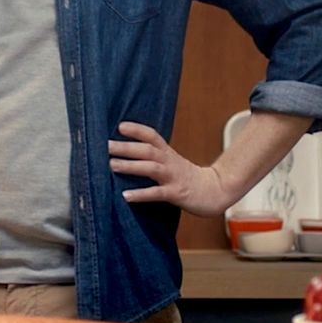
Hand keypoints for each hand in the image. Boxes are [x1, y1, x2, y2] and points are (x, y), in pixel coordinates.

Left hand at [108, 121, 233, 216]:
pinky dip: (141, 194)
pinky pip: (158, 193)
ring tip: (112, 165)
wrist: (216, 191)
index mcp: (168, 154)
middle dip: (127, 147)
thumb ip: (154, 158)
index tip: (119, 126)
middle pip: (148, 150)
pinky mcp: (177, 194)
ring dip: (131, 166)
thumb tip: (128, 154)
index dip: (137, 130)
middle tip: (105, 146)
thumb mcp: (172, 163)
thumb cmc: (189, 178)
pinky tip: (126, 196)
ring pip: (151, 168)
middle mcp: (170, 162)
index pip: (152, 136)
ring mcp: (174, 177)